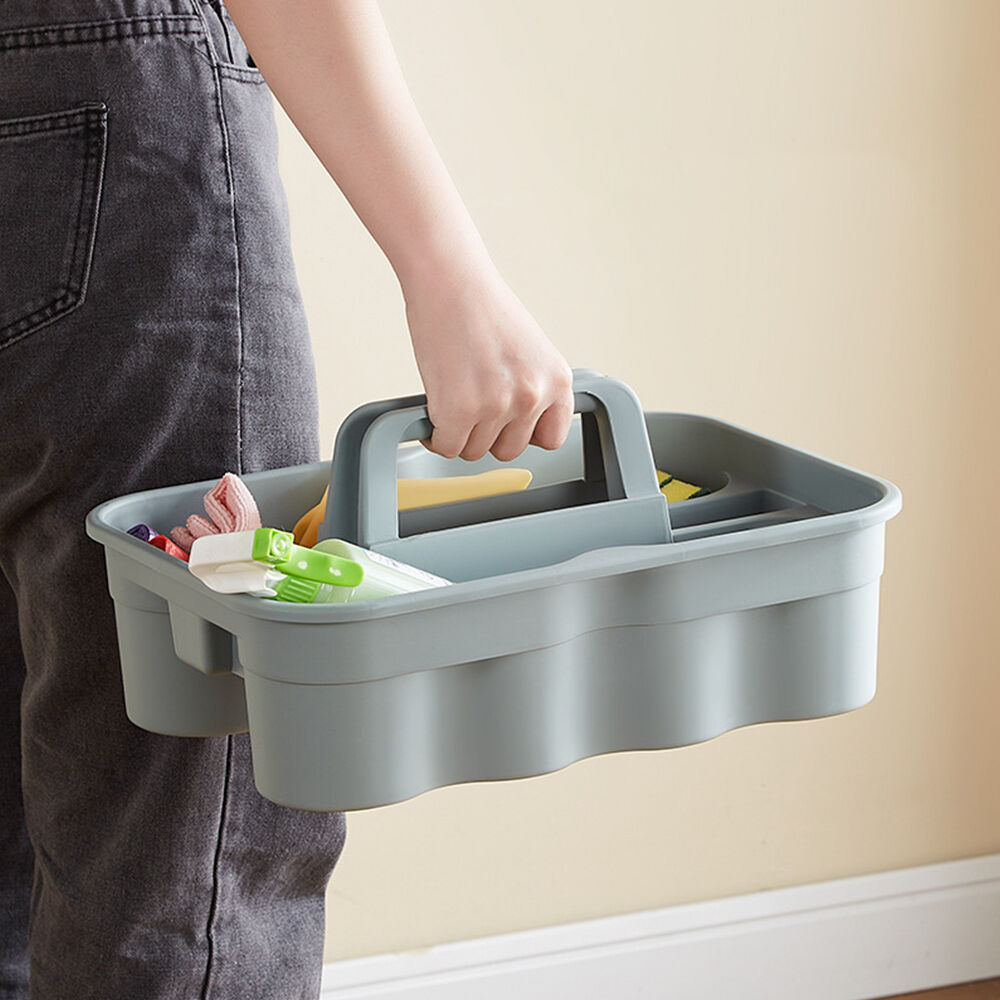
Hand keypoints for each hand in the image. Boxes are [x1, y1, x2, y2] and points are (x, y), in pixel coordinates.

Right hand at [403, 261, 573, 462]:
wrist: (450, 280)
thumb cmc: (482, 307)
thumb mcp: (530, 351)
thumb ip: (532, 388)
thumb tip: (517, 424)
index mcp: (557, 381)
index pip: (551, 439)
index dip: (524, 433)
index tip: (507, 426)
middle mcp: (533, 395)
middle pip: (509, 450)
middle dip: (488, 434)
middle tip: (472, 407)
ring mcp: (497, 405)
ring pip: (475, 451)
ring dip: (460, 433)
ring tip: (452, 399)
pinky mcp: (459, 411)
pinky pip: (447, 447)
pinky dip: (436, 436)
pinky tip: (434, 412)